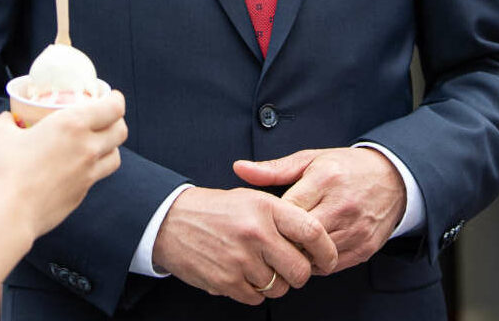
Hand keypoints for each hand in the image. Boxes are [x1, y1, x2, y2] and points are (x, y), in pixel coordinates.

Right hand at [0, 91, 126, 237]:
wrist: (9, 212)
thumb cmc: (7, 171)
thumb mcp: (2, 136)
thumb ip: (7, 122)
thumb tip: (7, 119)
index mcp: (72, 124)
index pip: (113, 107)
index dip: (115, 99)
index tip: (109, 96)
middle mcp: (87, 147)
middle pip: (121, 130)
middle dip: (116, 122)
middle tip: (104, 119)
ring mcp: (88, 173)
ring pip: (116, 156)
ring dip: (110, 147)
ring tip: (96, 144)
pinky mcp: (83, 193)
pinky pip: (98, 176)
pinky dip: (94, 169)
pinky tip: (78, 168)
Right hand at [152, 186, 338, 304]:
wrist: (170, 221)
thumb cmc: (217, 210)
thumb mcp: (251, 198)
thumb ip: (284, 217)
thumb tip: (316, 244)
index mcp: (266, 207)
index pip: (312, 232)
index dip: (327, 251)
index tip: (328, 260)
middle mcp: (256, 232)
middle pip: (300, 269)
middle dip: (300, 274)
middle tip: (290, 268)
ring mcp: (240, 259)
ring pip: (279, 287)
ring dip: (274, 284)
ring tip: (257, 267)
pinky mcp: (226, 281)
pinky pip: (256, 298)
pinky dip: (253, 292)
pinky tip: (241, 274)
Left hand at [232, 147, 404, 272]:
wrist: (393, 179)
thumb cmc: (346, 168)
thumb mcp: (310, 160)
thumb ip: (273, 169)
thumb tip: (238, 169)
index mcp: (324, 180)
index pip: (285, 212)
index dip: (271, 222)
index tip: (264, 222)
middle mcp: (341, 206)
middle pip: (299, 238)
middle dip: (283, 242)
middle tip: (273, 239)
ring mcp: (355, 230)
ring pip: (314, 257)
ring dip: (300, 255)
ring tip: (292, 245)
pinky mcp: (365, 248)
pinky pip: (332, 266)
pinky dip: (318, 262)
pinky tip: (312, 250)